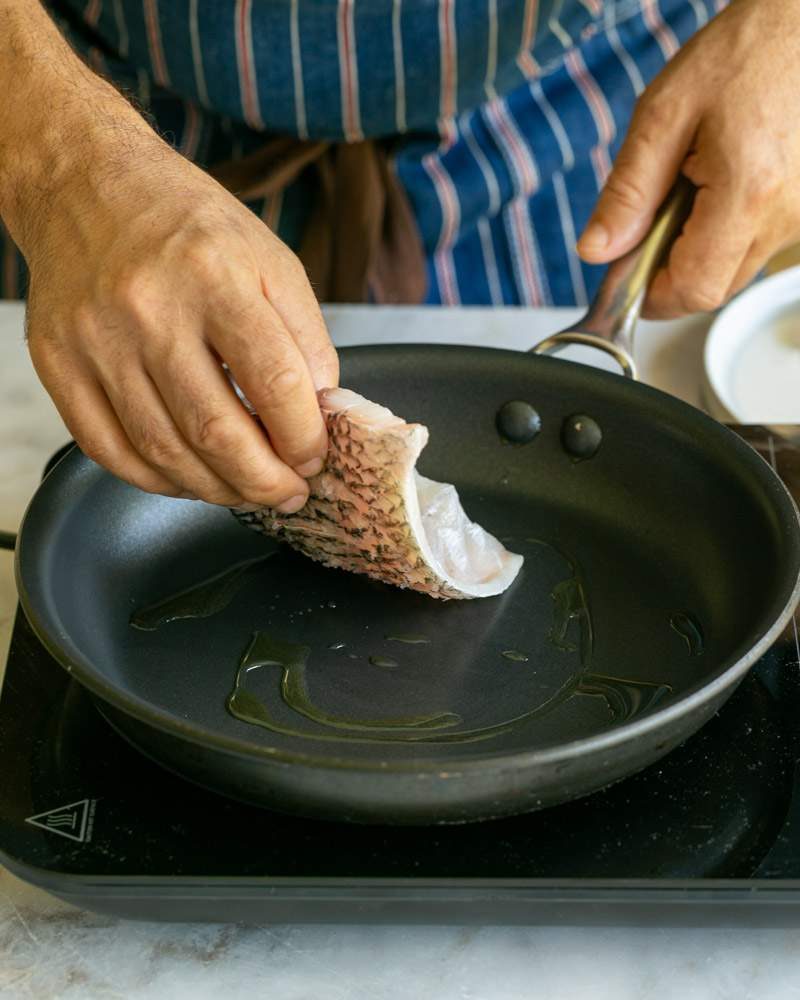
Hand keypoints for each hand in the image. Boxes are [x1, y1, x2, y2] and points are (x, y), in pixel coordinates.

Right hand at [22, 129, 337, 511]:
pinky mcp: (57, 363)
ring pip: (163, 451)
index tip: (315, 457)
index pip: (273, 381)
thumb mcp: (270, 259)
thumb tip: (320, 415)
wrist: (87, 185)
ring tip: (246, 491)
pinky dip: (156, 480)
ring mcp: (96, 340)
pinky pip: (108, 449)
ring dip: (215, 489)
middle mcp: (149, 308)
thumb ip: (305, 337)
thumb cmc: (188, 224)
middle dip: (264, 481)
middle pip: (215, 430)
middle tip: (288, 493)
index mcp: (214, 274)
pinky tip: (189, 479)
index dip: (303, 436)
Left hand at [577, 0, 799, 317]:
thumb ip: (627, 191)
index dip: (651, 294)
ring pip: (734, 270)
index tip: (626, 271)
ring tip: (694, 184)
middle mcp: (787, 216)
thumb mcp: (664, 114)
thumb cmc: (743, 52)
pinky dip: (726, 230)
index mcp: (749, 194)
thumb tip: (597, 250)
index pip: (693, 289)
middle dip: (671, 270)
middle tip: (654, 216)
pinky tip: (722, 182)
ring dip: (699, 248)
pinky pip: (756, 245)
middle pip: (713, 289)